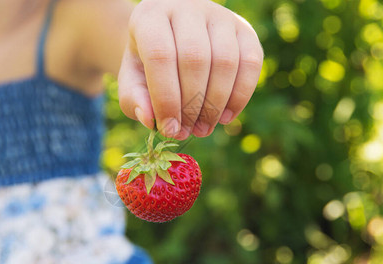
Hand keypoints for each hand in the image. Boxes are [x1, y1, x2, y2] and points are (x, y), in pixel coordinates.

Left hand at [118, 0, 262, 138]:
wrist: (170, 38)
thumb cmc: (147, 64)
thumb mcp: (131, 80)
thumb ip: (133, 100)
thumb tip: (151, 120)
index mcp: (151, 16)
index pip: (160, 55)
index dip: (166, 98)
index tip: (169, 129)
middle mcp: (187, 6)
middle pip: (195, 59)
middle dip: (192, 104)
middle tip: (188, 131)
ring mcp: (219, 15)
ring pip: (225, 61)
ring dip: (216, 104)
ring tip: (203, 128)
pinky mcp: (244, 28)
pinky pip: (251, 63)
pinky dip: (240, 96)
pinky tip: (224, 117)